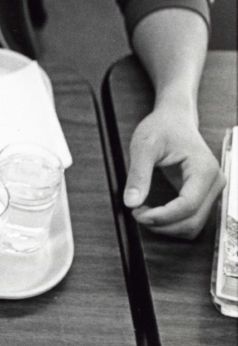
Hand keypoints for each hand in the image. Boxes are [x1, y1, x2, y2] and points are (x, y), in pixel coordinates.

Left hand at [123, 102, 224, 237]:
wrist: (175, 119)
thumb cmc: (162, 127)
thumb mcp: (144, 146)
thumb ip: (138, 174)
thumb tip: (131, 203)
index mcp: (204, 169)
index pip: (187, 206)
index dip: (162, 216)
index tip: (137, 213)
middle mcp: (215, 182)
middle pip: (193, 221)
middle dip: (163, 224)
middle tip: (137, 213)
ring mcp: (212, 190)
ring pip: (193, 225)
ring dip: (167, 227)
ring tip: (144, 212)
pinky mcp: (204, 195)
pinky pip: (191, 219)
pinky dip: (172, 223)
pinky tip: (154, 212)